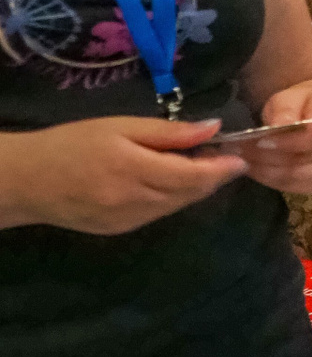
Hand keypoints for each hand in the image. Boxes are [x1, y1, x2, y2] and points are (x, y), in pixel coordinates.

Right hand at [0, 117, 246, 233]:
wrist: (26, 181)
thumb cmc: (72, 144)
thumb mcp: (119, 126)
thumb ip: (168, 132)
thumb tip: (213, 128)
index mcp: (135, 170)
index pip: (194, 176)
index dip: (222, 169)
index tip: (241, 158)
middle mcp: (136, 201)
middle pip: (190, 193)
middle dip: (213, 177)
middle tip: (223, 157)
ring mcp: (129, 220)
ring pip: (178, 205)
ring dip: (195, 188)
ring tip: (199, 164)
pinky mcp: (121, 230)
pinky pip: (160, 213)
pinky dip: (173, 197)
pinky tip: (170, 181)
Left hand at [237, 79, 311, 193]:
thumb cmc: (307, 102)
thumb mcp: (293, 96)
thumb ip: (285, 110)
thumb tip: (276, 127)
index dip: (286, 142)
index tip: (259, 140)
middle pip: (302, 160)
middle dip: (265, 158)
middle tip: (236, 151)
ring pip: (296, 177)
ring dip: (265, 171)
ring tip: (240, 160)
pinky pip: (295, 187)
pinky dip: (271, 181)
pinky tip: (255, 170)